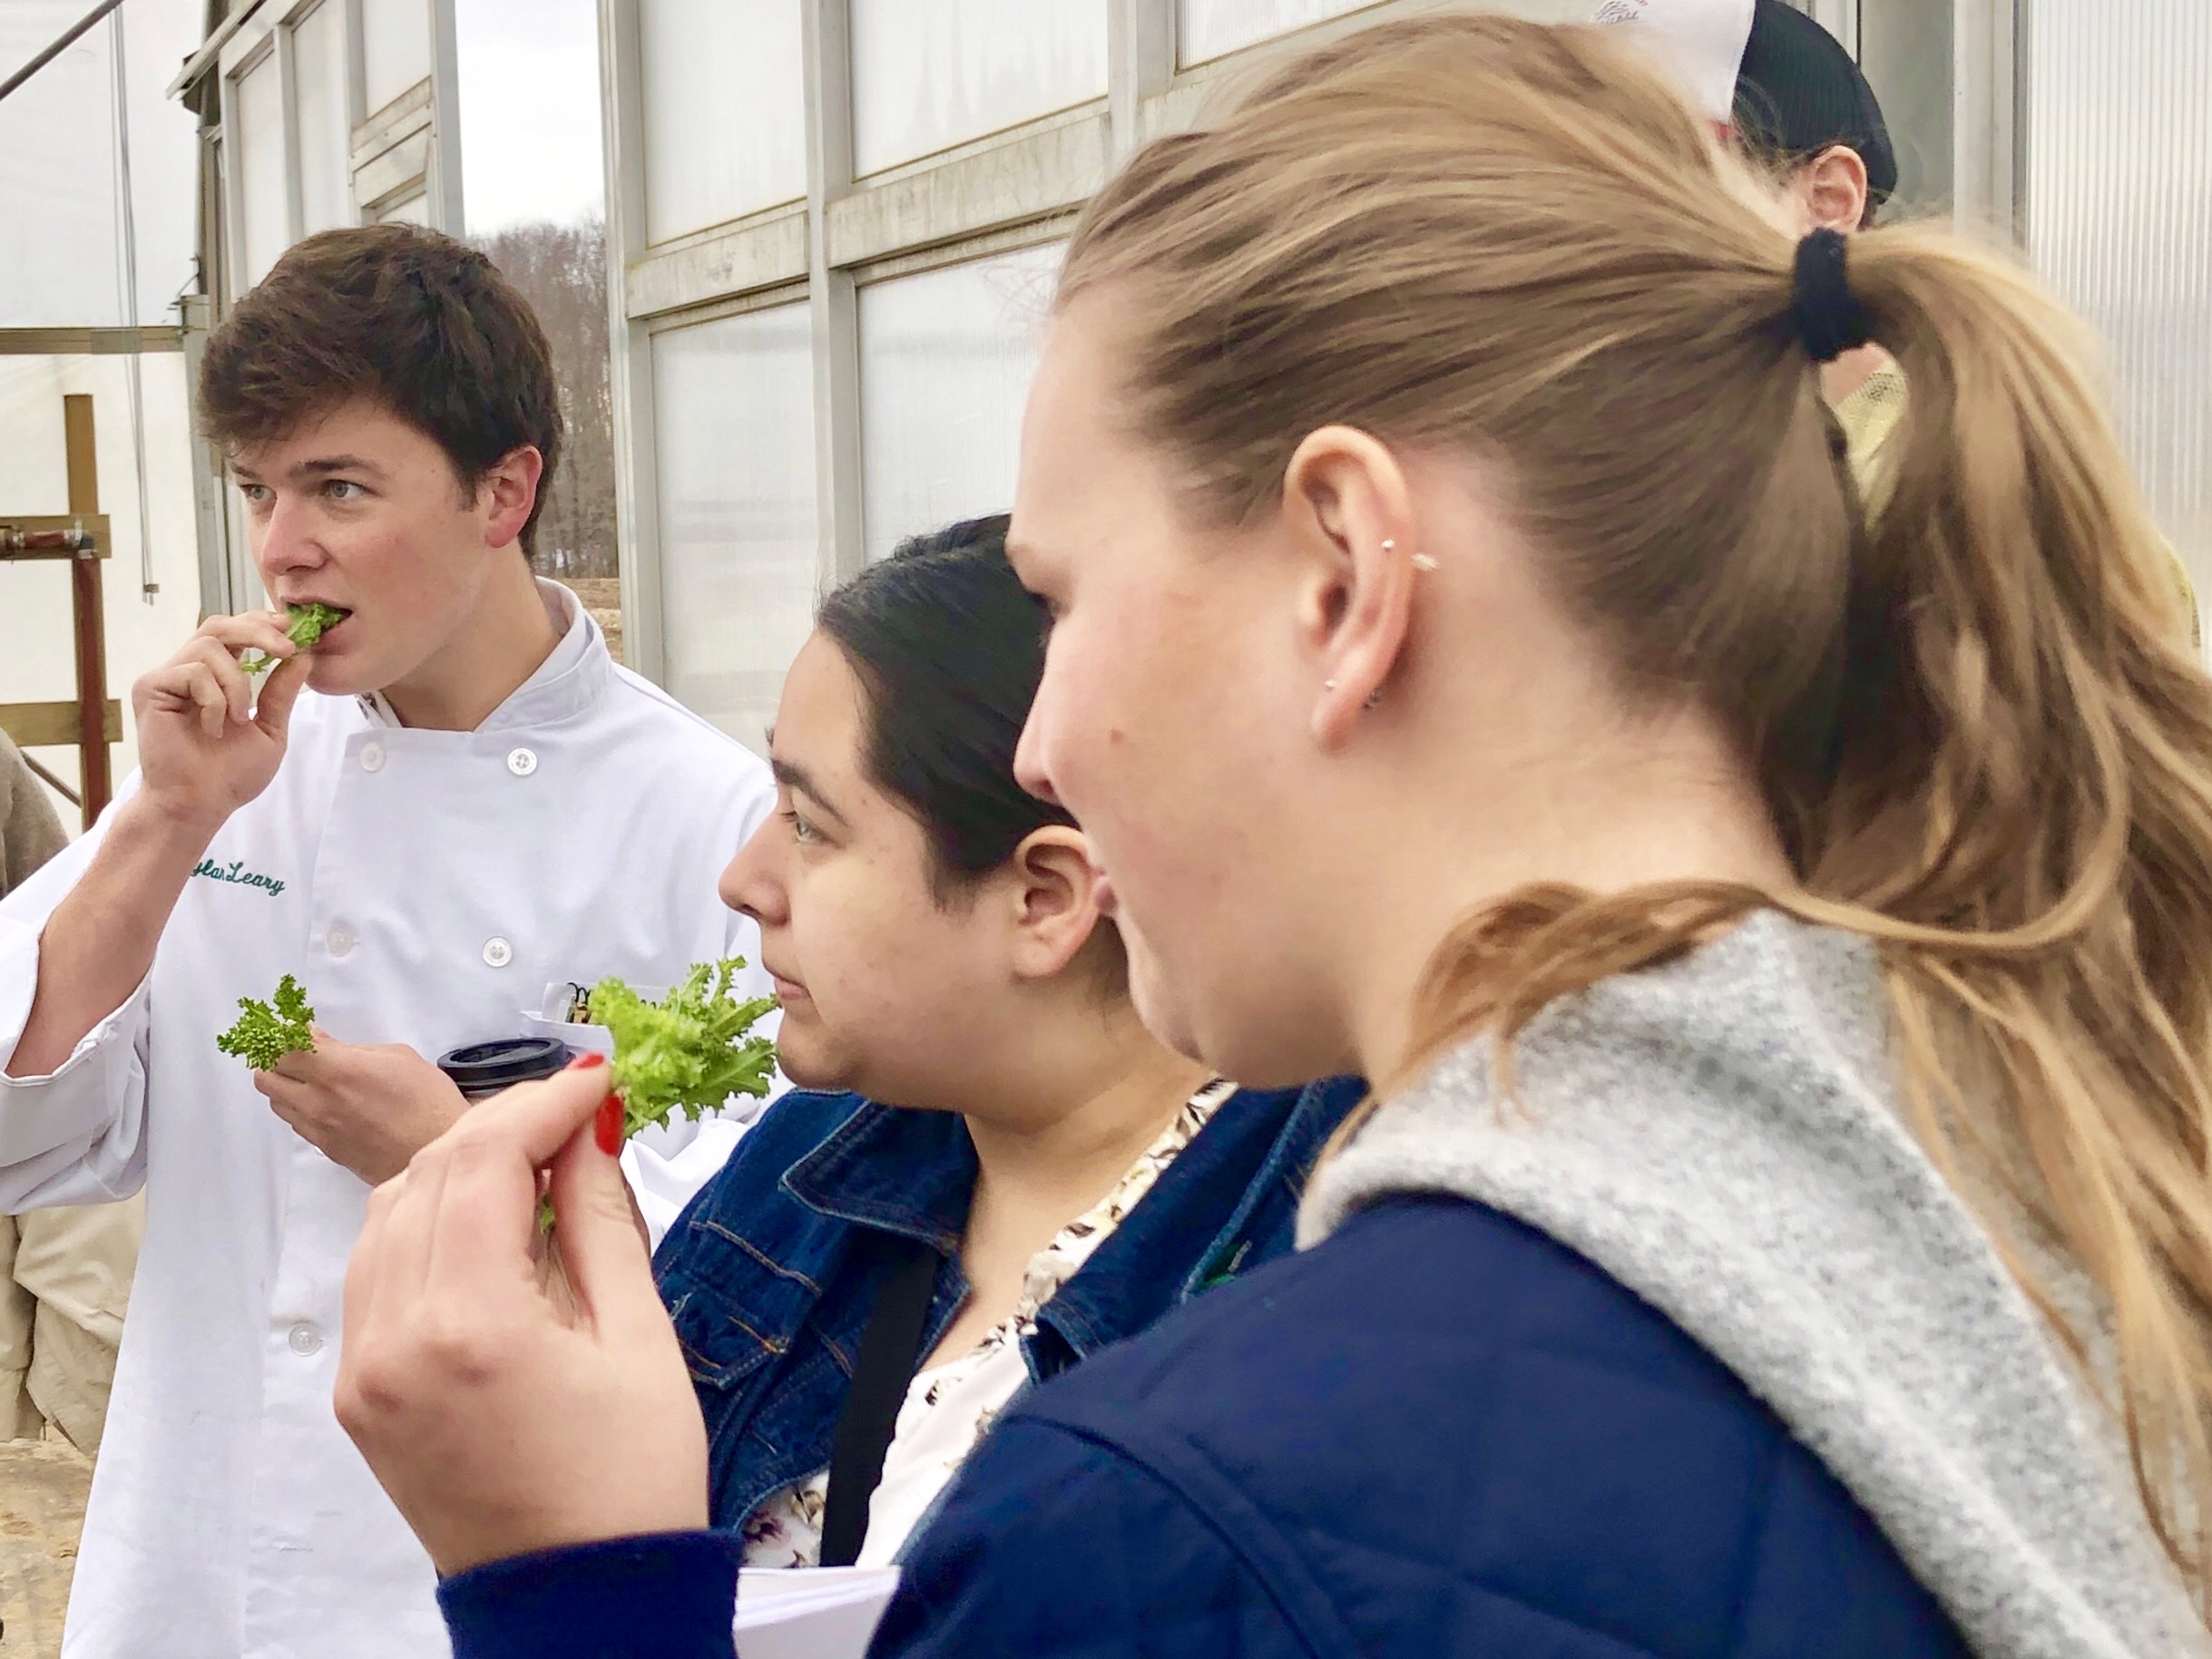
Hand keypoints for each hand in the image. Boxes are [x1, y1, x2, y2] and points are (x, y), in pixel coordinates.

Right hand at [131, 610, 308, 831]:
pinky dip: (214, 700)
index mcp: (214, 679)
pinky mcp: (150, 688)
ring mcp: (166, 679)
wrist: (200, 803)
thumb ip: (281, 693)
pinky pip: (193, 672)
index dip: (258, 623)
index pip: (232, 633)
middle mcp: (187, 672)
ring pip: (209, 647)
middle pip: (218, 626)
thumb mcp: (270, 729)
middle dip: (257, 632)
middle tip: (286, 649)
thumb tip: (303, 657)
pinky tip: (212, 728)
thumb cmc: (230, 776)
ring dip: (237, 683)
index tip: (289, 627)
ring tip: (238, 718)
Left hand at [258, 1034, 468, 1186]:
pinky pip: (296, 1124)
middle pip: (265, 1076)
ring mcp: (319, 1129)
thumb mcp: (398, 1057)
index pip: (282, 1047)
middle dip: (276, 1059)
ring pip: (276, 1102)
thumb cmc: (428, 1103)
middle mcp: (319, 1102)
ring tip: (312, 1079)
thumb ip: (352, 1049)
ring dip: (285, 1086)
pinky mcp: (325, 1149)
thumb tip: (321, 1044)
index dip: (283, 1034)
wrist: (439, 1153)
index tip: (294, 1029)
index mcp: (337, 1071)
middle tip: (297, 1053)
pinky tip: (326, 1103)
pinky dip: (300, 1108)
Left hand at [336, 1057, 708, 1574]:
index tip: (598, 1084)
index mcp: (468, 1327)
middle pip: (426, 1176)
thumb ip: (599, 1218)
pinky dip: (428, 1225)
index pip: (481, 1162)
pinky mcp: (360, 1392)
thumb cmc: (629, 1483)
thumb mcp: (638, 1335)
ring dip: (459, 1171)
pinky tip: (493, 1226)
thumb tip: (586, 1131)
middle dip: (504, 1127)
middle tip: (579, 1115)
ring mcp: (364, 1370)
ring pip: (389, 1214)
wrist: (578, 1601)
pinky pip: (378, 1271)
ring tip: (540, 1166)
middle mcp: (393, 1342)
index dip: (541, 1105)